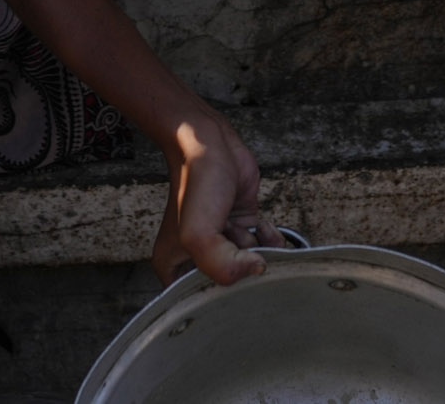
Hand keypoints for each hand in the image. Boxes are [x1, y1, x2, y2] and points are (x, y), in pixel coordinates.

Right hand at [152, 110, 282, 285]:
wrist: (211, 145)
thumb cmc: (196, 184)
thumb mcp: (199, 235)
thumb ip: (225, 267)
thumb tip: (259, 271)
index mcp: (174, 267)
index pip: (198, 300)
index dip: (219, 295)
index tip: (232, 279)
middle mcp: (197, 258)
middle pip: (229, 284)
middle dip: (242, 270)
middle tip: (240, 250)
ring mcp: (222, 242)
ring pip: (250, 265)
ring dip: (255, 250)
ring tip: (241, 229)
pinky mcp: (243, 225)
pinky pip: (265, 247)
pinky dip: (270, 240)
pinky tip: (262, 227)